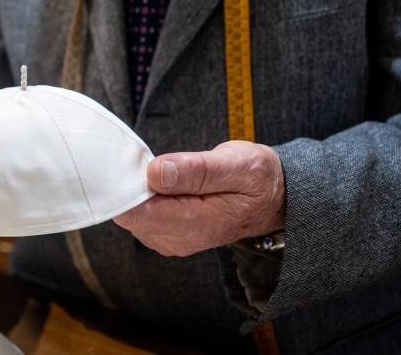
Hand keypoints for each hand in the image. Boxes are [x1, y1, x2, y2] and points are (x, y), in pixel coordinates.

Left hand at [113, 141, 285, 255]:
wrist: (274, 198)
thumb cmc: (258, 177)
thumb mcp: (238, 164)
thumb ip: (196, 170)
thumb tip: (155, 172)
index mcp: (197, 224)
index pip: (137, 213)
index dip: (126, 187)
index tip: (131, 163)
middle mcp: (179, 239)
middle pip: (130, 215)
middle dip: (133, 186)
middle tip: (155, 160)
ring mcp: (172, 239)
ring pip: (133, 215)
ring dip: (140, 190)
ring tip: (166, 170)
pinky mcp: (168, 233)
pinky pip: (142, 215)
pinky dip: (146, 196)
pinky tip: (164, 182)